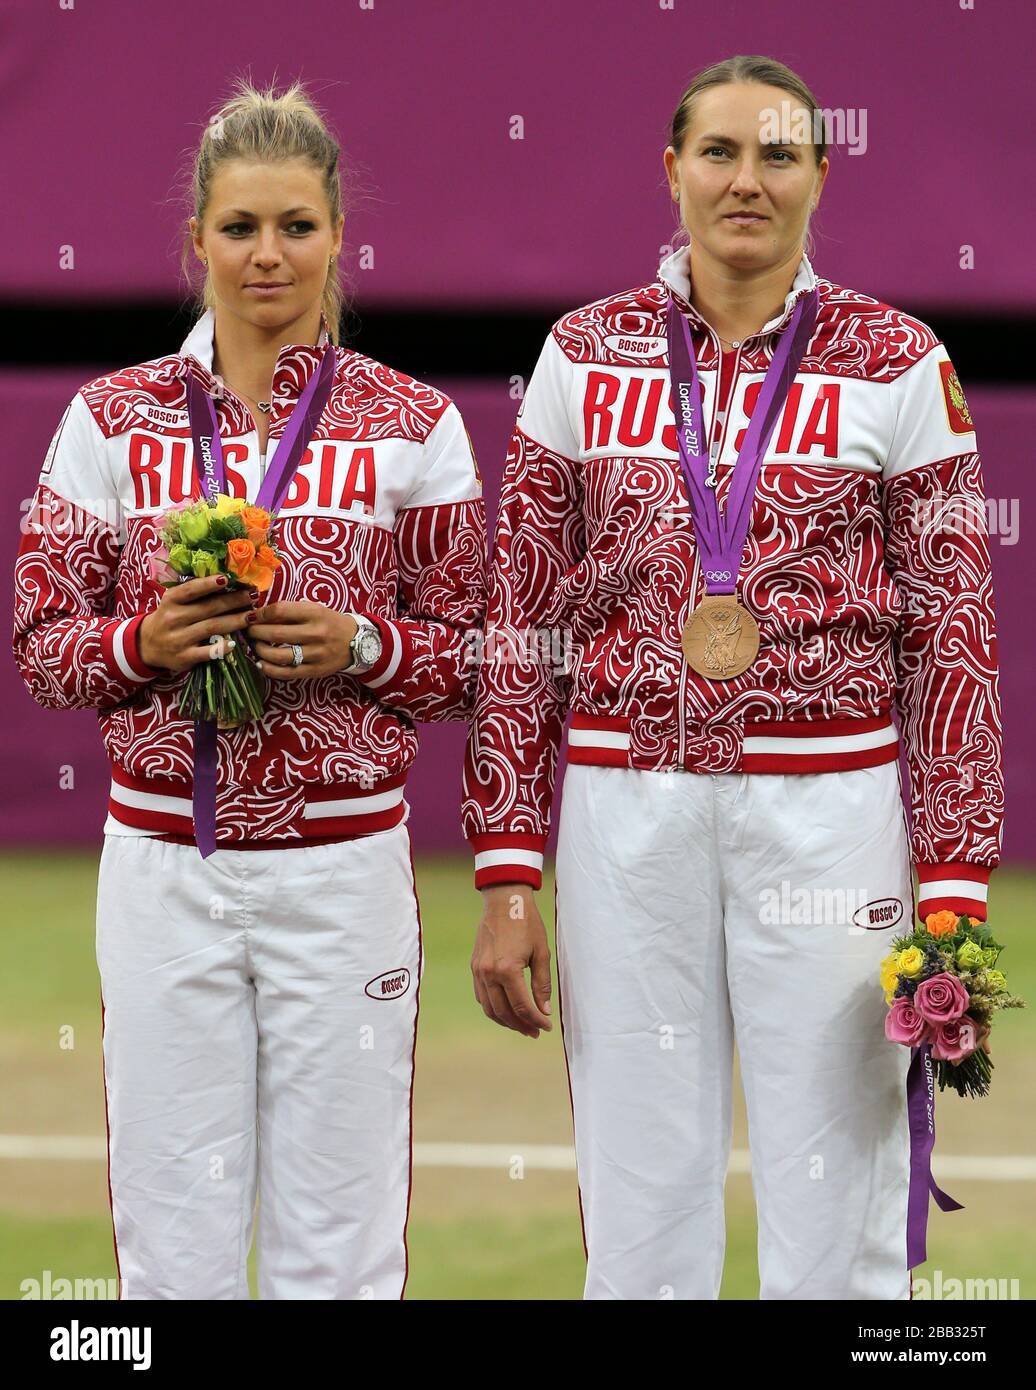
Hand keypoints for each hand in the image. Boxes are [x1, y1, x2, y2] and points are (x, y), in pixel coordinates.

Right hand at [138, 575, 256, 672]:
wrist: (148, 645)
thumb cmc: (170, 618)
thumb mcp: (174, 602)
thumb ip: (194, 594)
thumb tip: (227, 581)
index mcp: (171, 600)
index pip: (191, 590)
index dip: (209, 584)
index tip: (228, 578)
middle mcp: (173, 618)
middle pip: (208, 608)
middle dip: (233, 601)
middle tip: (252, 596)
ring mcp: (178, 638)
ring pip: (211, 627)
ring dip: (235, 621)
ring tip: (252, 615)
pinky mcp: (184, 657)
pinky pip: (206, 652)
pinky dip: (221, 648)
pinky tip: (234, 644)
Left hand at [247, 601, 357, 679]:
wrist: (356, 642)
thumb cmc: (329, 622)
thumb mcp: (314, 609)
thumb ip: (290, 611)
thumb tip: (259, 615)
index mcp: (315, 613)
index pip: (279, 611)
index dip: (260, 614)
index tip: (252, 616)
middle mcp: (316, 634)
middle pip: (275, 633)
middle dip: (255, 632)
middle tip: (249, 631)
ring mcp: (315, 654)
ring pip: (278, 655)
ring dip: (260, 650)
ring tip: (256, 646)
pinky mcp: (314, 671)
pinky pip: (286, 673)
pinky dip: (269, 669)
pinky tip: (261, 663)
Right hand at [471, 884, 552, 1037]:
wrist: (504, 900)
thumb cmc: (527, 923)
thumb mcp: (541, 953)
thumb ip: (542, 984)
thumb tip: (544, 1010)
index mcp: (507, 970)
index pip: (521, 1007)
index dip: (535, 1020)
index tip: (547, 1027)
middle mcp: (488, 973)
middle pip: (504, 1012)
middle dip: (521, 1025)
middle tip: (536, 1031)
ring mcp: (478, 971)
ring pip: (489, 1008)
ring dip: (506, 1021)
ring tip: (522, 1025)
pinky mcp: (475, 967)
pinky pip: (481, 996)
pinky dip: (493, 1008)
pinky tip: (506, 1010)